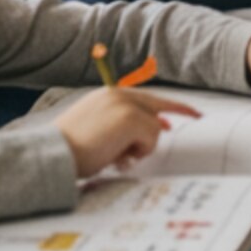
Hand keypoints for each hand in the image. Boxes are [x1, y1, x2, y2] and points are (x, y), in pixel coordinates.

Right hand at [57, 89, 198, 177]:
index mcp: (107, 95)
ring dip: (141, 147)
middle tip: (198, 116)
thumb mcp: (97, 130)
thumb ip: (123, 125)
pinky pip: (152, 137)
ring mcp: (126, 105)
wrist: (52, 155)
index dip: (166, 106)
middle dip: (180, 111)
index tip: (184, 111)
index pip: (146, 97)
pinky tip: (117, 156)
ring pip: (155, 127)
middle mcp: (119, 94)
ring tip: (116, 156)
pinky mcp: (132, 118)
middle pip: (158, 105)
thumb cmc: (69, 150)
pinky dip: (140, 151)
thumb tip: (157, 128)